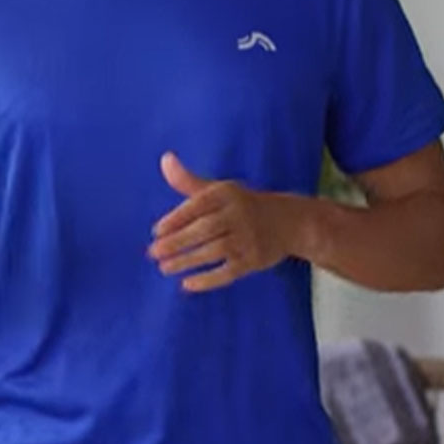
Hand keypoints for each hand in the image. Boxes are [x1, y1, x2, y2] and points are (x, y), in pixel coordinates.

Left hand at [148, 153, 304, 292]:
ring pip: (215, 251)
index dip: (176, 218)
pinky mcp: (254, 260)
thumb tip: (165, 159)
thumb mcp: (219, 189)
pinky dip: (208, 280)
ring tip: (164, 268)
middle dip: (178, 242)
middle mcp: (238, 214)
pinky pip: (229, 272)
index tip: (156, 231)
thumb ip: (188, 180)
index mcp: (227, 194)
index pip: (199, 205)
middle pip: (205, 230)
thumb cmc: (242, 205)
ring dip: (188, 261)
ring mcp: (248, 239)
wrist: (290, 222)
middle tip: (153, 253)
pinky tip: (187, 285)